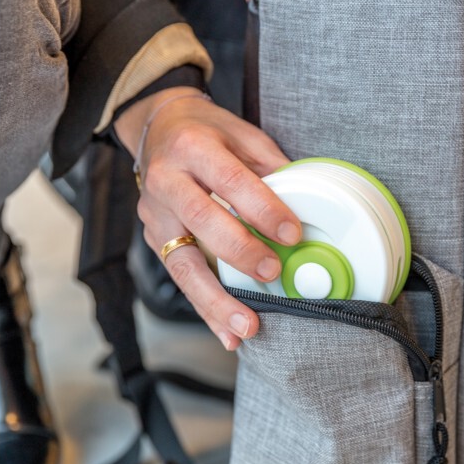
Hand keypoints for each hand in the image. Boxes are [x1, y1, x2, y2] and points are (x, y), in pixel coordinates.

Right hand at [114, 87, 301, 350]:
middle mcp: (166, 181)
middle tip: (271, 272)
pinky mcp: (155, 241)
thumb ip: (271, 166)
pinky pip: (181, 279)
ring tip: (246, 326)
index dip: (262, 208)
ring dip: (215, 299)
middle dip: (238, 250)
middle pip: (200, 219)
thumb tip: (308, 202)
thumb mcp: (242, 134)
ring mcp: (156, 215)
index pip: (230, 179)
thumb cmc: (208, 134)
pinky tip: (228, 333)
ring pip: (183, 263)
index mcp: (193, 147)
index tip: (292, 233)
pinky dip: (207, 309)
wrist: (160, 129)